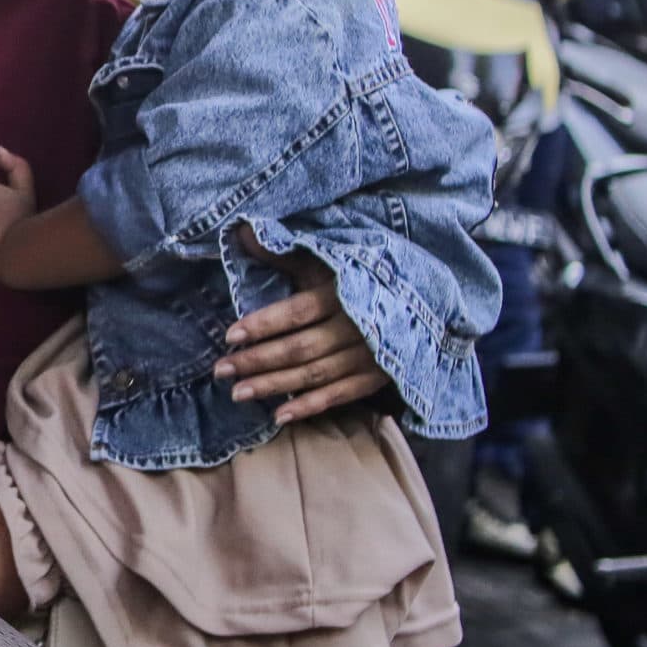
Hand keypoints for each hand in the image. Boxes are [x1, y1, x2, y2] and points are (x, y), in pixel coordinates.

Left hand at [214, 244, 390, 425]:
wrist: (425, 301)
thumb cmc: (362, 278)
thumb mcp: (329, 261)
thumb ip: (286, 254)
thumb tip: (241, 230)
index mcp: (344, 292)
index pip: (297, 311)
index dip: (264, 324)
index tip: (230, 335)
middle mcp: (358, 326)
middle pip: (301, 348)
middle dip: (258, 361)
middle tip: (221, 370)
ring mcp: (370, 355)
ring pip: (316, 374)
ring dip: (276, 386)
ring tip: (238, 394)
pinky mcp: (378, 377)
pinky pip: (342, 395)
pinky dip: (311, 406)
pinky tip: (279, 415)